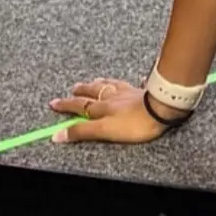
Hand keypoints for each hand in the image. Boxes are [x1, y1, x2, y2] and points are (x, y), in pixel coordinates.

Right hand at [47, 78, 184, 144]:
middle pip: (94, 92)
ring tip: (95, 80)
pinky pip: (136, 85)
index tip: (53, 103)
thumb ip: (82, 132)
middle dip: (81, 91)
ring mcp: (130, 93)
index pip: (80, 106)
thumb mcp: (104, 131)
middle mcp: (114, 97)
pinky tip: (138, 79)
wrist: (162, 109)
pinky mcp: (145, 92)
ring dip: (102, 83)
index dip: (66, 105)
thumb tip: (56, 135)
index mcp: (103, 107)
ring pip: (112, 86)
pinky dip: (134, 83)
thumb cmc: (134, 123)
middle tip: (73, 88)